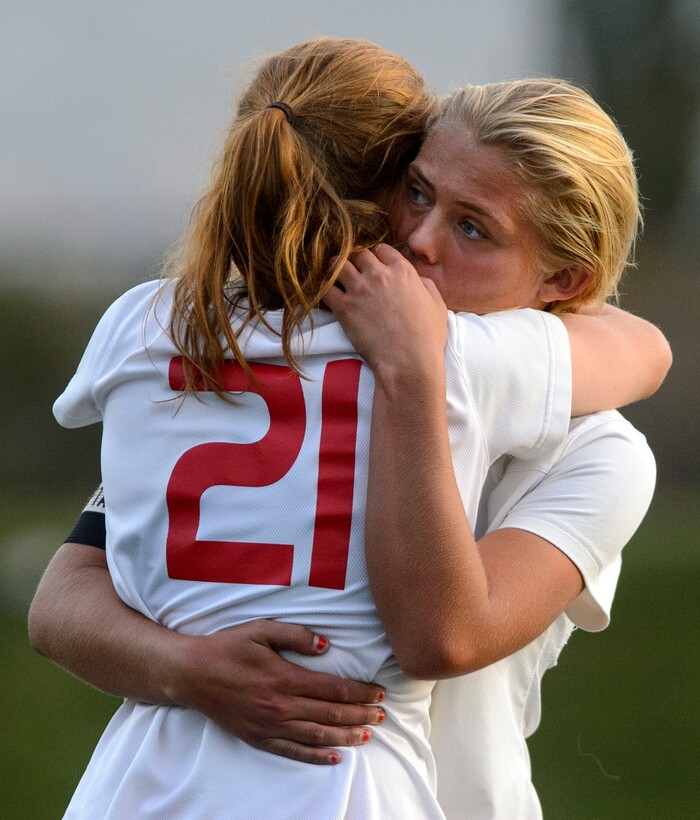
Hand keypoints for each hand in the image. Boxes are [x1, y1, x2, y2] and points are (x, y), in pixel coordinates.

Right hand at [169, 619, 385, 764]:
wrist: (192, 674)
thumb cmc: (228, 647)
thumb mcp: (261, 630)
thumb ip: (296, 635)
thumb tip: (326, 646)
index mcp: (285, 678)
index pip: (333, 688)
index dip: (360, 692)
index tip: (379, 693)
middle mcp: (281, 706)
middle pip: (331, 714)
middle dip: (360, 715)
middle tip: (382, 715)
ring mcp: (270, 726)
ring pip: (317, 735)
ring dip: (346, 736)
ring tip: (368, 735)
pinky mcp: (259, 738)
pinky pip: (293, 751)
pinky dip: (317, 756)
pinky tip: (335, 756)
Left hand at [324, 244, 446, 392]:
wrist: (409, 362)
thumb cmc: (427, 338)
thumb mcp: (437, 305)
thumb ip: (426, 284)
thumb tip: (416, 278)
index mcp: (403, 271)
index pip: (381, 249)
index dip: (376, 256)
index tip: (372, 266)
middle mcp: (379, 275)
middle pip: (358, 254)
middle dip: (355, 261)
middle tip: (353, 273)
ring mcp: (360, 289)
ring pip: (337, 266)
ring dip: (335, 271)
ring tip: (334, 279)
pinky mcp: (344, 307)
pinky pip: (324, 289)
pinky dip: (323, 289)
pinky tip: (326, 295)